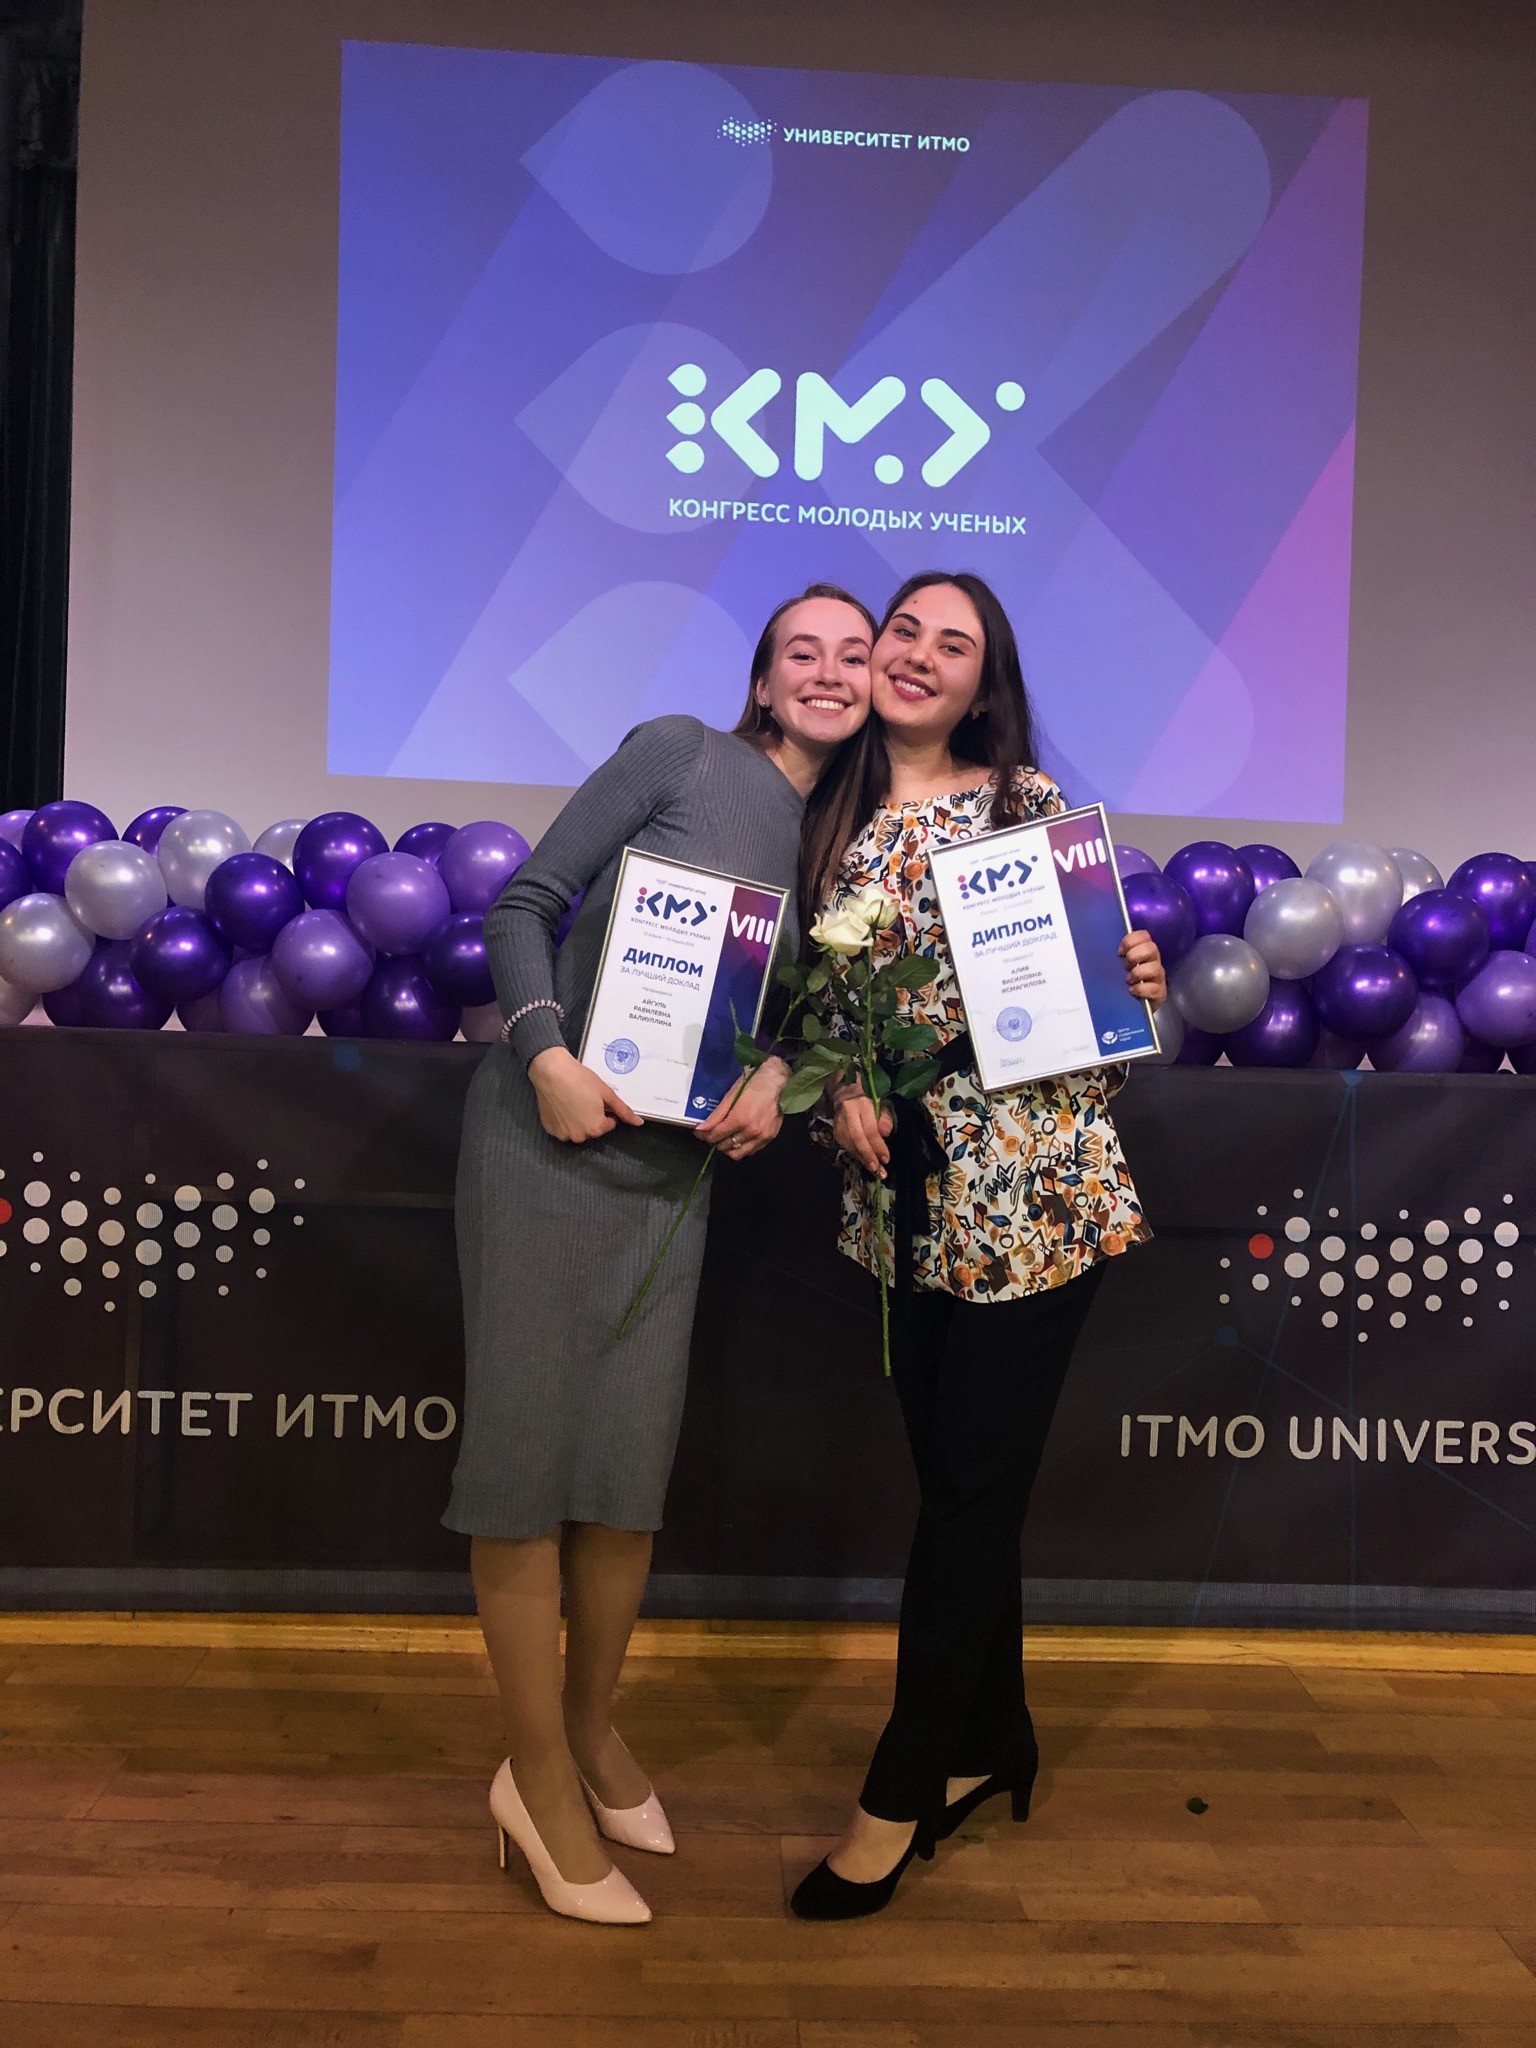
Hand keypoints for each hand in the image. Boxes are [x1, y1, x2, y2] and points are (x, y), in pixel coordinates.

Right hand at [528, 1047, 642, 1143]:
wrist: (551, 1071)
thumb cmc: (581, 1080)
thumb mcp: (606, 1093)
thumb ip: (623, 1110)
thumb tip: (639, 1123)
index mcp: (596, 1129)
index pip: (609, 1124)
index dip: (606, 1110)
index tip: (598, 1098)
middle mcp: (579, 1136)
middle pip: (592, 1128)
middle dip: (592, 1116)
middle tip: (585, 1097)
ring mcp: (562, 1134)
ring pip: (577, 1129)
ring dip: (578, 1119)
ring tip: (573, 1100)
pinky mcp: (550, 1129)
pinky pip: (562, 1127)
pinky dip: (564, 1119)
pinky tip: (562, 1104)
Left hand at [695, 1057, 787, 1161]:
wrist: (778, 1082)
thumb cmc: (753, 1084)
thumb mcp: (731, 1095)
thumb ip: (716, 1115)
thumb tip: (701, 1129)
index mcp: (740, 1119)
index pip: (716, 1136)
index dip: (704, 1135)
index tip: (699, 1132)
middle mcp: (751, 1131)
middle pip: (725, 1146)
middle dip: (715, 1140)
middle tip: (713, 1132)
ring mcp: (762, 1136)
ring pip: (738, 1153)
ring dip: (728, 1147)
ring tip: (726, 1137)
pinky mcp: (770, 1138)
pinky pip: (751, 1151)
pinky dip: (742, 1147)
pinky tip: (740, 1137)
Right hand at [831, 1081, 892, 1178]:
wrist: (845, 1094)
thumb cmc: (869, 1100)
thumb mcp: (882, 1104)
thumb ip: (885, 1118)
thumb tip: (885, 1134)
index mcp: (862, 1104)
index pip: (869, 1129)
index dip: (878, 1146)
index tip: (886, 1159)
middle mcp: (848, 1113)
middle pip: (857, 1139)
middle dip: (868, 1156)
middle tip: (877, 1170)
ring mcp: (838, 1123)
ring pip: (850, 1145)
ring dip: (863, 1159)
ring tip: (874, 1170)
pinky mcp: (835, 1131)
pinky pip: (846, 1147)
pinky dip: (857, 1156)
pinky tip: (865, 1162)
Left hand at [1120, 928, 1166, 1008]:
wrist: (1133, 1006)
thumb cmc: (1124, 982)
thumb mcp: (1118, 966)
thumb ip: (1115, 956)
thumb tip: (1099, 949)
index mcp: (1144, 951)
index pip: (1144, 936)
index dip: (1130, 941)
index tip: (1119, 952)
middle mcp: (1154, 961)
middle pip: (1151, 948)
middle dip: (1134, 956)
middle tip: (1125, 966)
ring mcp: (1158, 977)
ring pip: (1154, 968)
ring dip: (1138, 973)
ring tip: (1128, 980)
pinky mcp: (1159, 992)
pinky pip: (1153, 988)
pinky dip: (1141, 989)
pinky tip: (1132, 991)